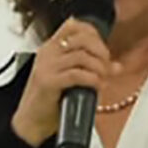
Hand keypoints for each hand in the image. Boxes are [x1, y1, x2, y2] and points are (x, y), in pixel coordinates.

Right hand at [10, 16, 121, 147]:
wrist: (31, 122)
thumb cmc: (50, 100)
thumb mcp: (70, 78)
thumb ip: (90, 68)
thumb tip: (116, 66)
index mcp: (51, 47)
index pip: (73, 25)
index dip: (93, 33)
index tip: (103, 50)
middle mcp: (48, 53)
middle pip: (81, 38)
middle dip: (100, 51)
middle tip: (107, 66)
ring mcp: (46, 67)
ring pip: (81, 56)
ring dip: (99, 67)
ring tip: (103, 78)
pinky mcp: (48, 82)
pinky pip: (76, 74)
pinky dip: (92, 79)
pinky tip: (97, 85)